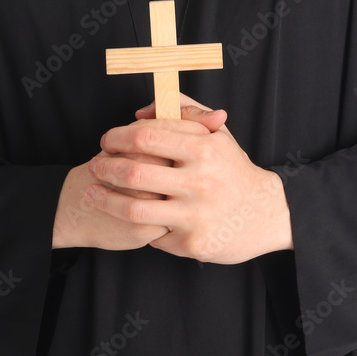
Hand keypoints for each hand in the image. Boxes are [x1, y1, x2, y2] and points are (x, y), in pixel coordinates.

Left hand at [51, 96, 225, 250]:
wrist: (266, 213)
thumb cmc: (232, 167)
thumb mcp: (216, 133)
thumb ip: (182, 111)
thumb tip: (141, 112)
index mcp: (203, 148)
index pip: (147, 136)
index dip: (118, 137)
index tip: (105, 140)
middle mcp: (199, 181)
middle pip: (135, 172)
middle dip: (105, 167)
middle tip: (92, 165)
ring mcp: (196, 214)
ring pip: (135, 209)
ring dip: (106, 200)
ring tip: (90, 192)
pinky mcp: (193, 243)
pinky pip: (152, 234)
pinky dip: (136, 226)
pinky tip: (124, 217)